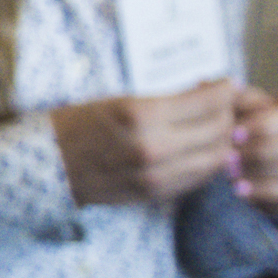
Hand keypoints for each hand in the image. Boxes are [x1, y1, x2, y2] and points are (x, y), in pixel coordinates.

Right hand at [49, 78, 238, 205]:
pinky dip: (207, 162)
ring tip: (216, 127)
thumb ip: (168, 101)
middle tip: (225, 105)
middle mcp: (153, 148)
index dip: (223, 91)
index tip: (225, 84)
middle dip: (229, 115)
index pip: (207, 103)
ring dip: (222, 141)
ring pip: (214, 158)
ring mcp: (156, 176)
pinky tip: (201, 149)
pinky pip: (198, 178)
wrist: (48, 164)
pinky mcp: (156, 193)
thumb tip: (210, 93)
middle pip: (217, 131)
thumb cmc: (80, 124)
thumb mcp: (119, 100)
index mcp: (141, 115)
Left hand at [229, 83, 277, 209]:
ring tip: (233, 175)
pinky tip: (244, 190)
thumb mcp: (258, 104)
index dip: (265, 126)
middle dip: (264, 153)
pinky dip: (271, 193)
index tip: (234, 134)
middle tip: (231, 159)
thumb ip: (249, 102)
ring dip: (265, 175)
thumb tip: (235, 98)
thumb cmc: (270, 121)